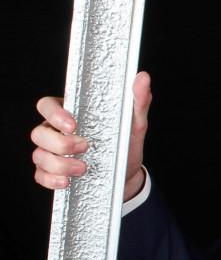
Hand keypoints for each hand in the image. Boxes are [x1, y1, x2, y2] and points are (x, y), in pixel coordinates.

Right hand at [32, 71, 150, 198]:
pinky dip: (52, 180)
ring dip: (59, 164)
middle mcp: (55, 131)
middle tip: (84, 147)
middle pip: (39, 132)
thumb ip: (137, 101)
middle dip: (60, 143)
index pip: (47, 105)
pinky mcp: (50, 172)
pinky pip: (40, 175)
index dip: (54, 114)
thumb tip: (142, 77)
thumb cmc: (126, 144)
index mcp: (69, 114)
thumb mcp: (135, 123)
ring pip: (39, 155)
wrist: (127, 174)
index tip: (73, 124)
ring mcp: (50, 152)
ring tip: (83, 168)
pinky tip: (67, 181)